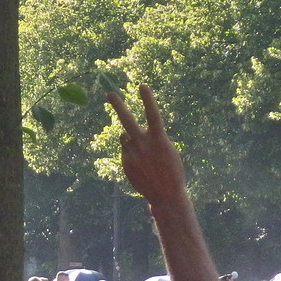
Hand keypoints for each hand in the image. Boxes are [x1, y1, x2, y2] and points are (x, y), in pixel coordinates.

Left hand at [106, 85, 187, 206]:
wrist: (165, 193)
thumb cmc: (171, 170)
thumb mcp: (165, 150)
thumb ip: (148, 139)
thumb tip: (125, 136)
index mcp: (159, 139)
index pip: (153, 114)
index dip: (148, 100)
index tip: (142, 86)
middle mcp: (143, 145)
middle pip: (127, 121)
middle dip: (118, 106)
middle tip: (109, 94)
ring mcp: (132, 154)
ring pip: (124, 137)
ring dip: (130, 139)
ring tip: (143, 151)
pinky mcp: (125, 163)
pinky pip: (125, 151)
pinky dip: (130, 153)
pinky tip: (141, 165)